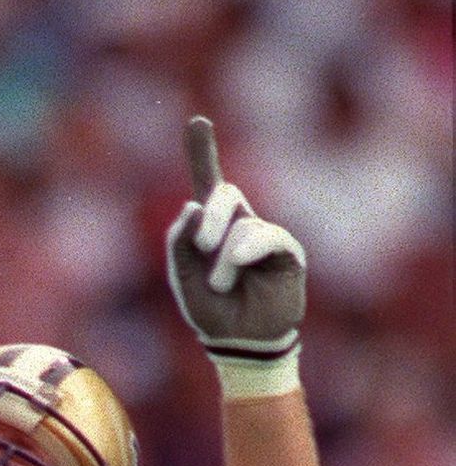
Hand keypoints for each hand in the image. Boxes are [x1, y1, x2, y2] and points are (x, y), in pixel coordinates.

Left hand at [165, 116, 304, 372]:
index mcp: (212, 228)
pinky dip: (244, 253)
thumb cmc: (212, 313)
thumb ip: (180, 243)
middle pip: (223, 192)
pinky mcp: (285, 249)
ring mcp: (264, 234)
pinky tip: (237, 269)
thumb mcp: (183, 279)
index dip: (203, 152)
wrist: (240, 343)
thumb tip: (192, 205)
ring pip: (240, 222)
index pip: (209, 184)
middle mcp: (240, 223)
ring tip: (222, 285)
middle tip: (202, 247)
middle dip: (208, 219)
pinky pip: (263, 236)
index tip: (197, 122)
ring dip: (222, 259)